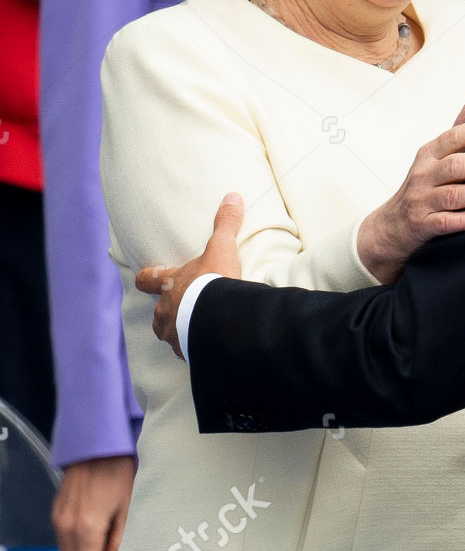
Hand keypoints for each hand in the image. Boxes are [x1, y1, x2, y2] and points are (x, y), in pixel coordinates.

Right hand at [51, 455, 136, 550]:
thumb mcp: (128, 510)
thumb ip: (120, 544)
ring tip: (112, 550)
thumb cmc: (120, 473)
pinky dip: (81, 548)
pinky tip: (100, 537)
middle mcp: (65, 528)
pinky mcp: (56, 513)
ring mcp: (58, 520)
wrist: (98, 444)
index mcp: (85, 529)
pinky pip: (65, 543)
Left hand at [135, 193, 244, 357]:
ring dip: (180, 332)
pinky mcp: (188, 353)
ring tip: (197, 332)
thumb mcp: (221, 249)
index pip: (147, 279)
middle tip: (184, 310)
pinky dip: (196, 349)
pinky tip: (209, 347)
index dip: (146, 277)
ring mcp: (174, 335)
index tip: (146, 277)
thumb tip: (232, 197)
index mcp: (169, 285)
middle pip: (158, 313)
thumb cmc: (213, 282)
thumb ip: (225, 225)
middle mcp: (166, 311)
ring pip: (170, 335)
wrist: (217, 318)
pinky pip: (188, 352)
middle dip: (169, 312)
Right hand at [357, 98, 464, 283]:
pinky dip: (464, 220)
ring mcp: (421, 200)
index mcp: (430, 154)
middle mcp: (424, 174)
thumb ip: (457, 132)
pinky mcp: (422, 225)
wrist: (392, 226)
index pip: (454, 138)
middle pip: (456, 165)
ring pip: (452, 194)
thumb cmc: (422, 187)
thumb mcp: (434, 157)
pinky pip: (444, 222)